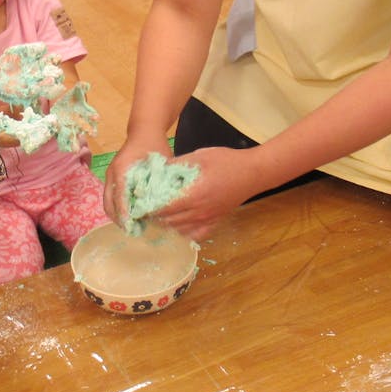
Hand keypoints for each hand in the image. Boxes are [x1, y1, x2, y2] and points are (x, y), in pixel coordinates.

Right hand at [102, 135, 172, 224]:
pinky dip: (117, 209)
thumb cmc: (154, 146)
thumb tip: (165, 205)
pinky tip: (130, 216)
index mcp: (122, 169)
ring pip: (107, 202)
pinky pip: (110, 197)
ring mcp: (109, 176)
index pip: (120, 195)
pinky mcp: (112, 178)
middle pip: (109, 202)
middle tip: (133, 231)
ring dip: (117, 216)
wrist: (143, 131)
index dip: (125, 213)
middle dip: (119, 219)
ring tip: (132, 227)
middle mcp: (112, 173)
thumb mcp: (161, 163)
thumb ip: (161, 182)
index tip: (132, 226)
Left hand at [146, 146, 266, 240]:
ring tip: (156, 216)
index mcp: (193, 194)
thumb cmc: (226, 161)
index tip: (138, 202)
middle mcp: (199, 211)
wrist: (252, 172)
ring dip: (166, 224)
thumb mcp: (199, 156)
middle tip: (144, 209)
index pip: (163, 207)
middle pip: (169, 221)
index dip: (148, 206)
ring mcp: (208, 219)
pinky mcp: (215, 222)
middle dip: (154, 216)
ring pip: (180, 229)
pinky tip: (177, 225)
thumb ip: (177, 166)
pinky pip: (196, 235)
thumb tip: (158, 171)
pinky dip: (184, 232)